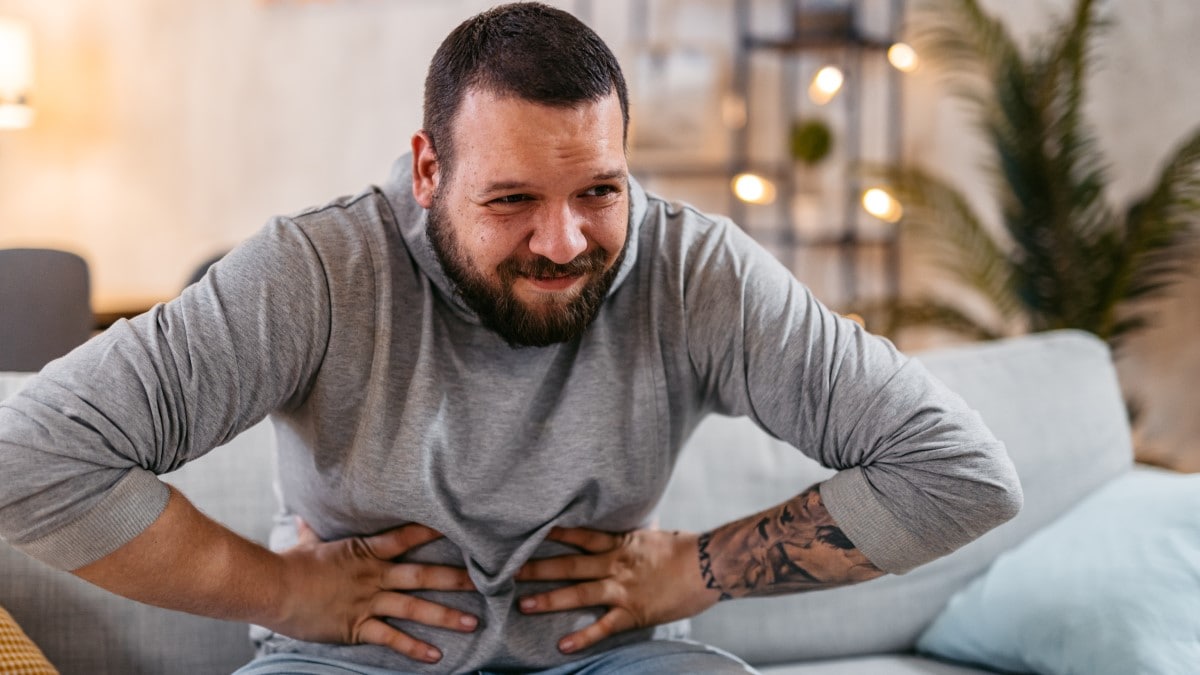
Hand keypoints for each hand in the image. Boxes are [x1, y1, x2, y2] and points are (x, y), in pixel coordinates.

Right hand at [271, 520, 477, 663]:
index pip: (406, 537)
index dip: (433, 531)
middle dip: (456, 579)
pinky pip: (391, 638)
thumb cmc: (289, 564)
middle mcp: (373, 576)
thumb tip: (304, 517)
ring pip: (414, 608)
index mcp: (364, 551)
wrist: (272, 588)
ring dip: (445, 616)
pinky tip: (436, 656)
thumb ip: (313, 531)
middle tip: (488, 581)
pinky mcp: (357, 626)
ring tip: (473, 622)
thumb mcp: (305, 543)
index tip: (461, 527)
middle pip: (422, 575)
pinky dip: (414, 648)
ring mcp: (367, 602)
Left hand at [514, 527, 721, 652]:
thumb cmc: (686, 549)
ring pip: (579, 593)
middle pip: (569, 565)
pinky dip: (583, 638)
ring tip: (523, 605)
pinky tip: (563, 646)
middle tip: (508, 570)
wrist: (711, 565)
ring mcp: (623, 589)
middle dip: (537, 568)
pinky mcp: (634, 612)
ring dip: (549, 599)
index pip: (579, 536)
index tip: (527, 531)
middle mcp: (615, 564)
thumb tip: (625, 531)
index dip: (553, 534)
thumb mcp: (653, 537)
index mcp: (620, 544)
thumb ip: (632, 539)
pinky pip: (604, 627)